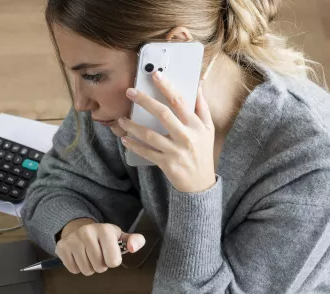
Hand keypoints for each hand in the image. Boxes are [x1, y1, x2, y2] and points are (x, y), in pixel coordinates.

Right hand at [56, 219, 145, 275]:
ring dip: (89, 267)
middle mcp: (87, 232)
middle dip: (100, 264)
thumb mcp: (120, 237)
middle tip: (98, 254)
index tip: (109, 252)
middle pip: (99, 267)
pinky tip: (78, 256)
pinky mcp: (61, 247)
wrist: (78, 227)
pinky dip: (77, 267)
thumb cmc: (103, 237)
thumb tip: (133, 248)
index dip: (113, 260)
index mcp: (105, 230)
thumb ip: (135, 241)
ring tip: (89, 256)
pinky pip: (73, 270)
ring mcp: (72, 240)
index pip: (114, 262)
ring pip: (86, 270)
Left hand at [118, 72, 215, 192]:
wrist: (201, 183)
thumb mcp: (208, 129)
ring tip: (121, 120)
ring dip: (133, 126)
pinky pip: (147, 152)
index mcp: (196, 125)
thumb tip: (197, 84)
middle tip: (130, 92)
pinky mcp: (166, 163)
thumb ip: (202, 106)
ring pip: (150, 135)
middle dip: (145, 101)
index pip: (180, 101)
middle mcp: (186, 136)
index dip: (167, 87)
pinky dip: (134, 146)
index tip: (155, 75)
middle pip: (163, 114)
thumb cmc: (203, 151)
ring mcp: (175, 151)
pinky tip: (125, 140)